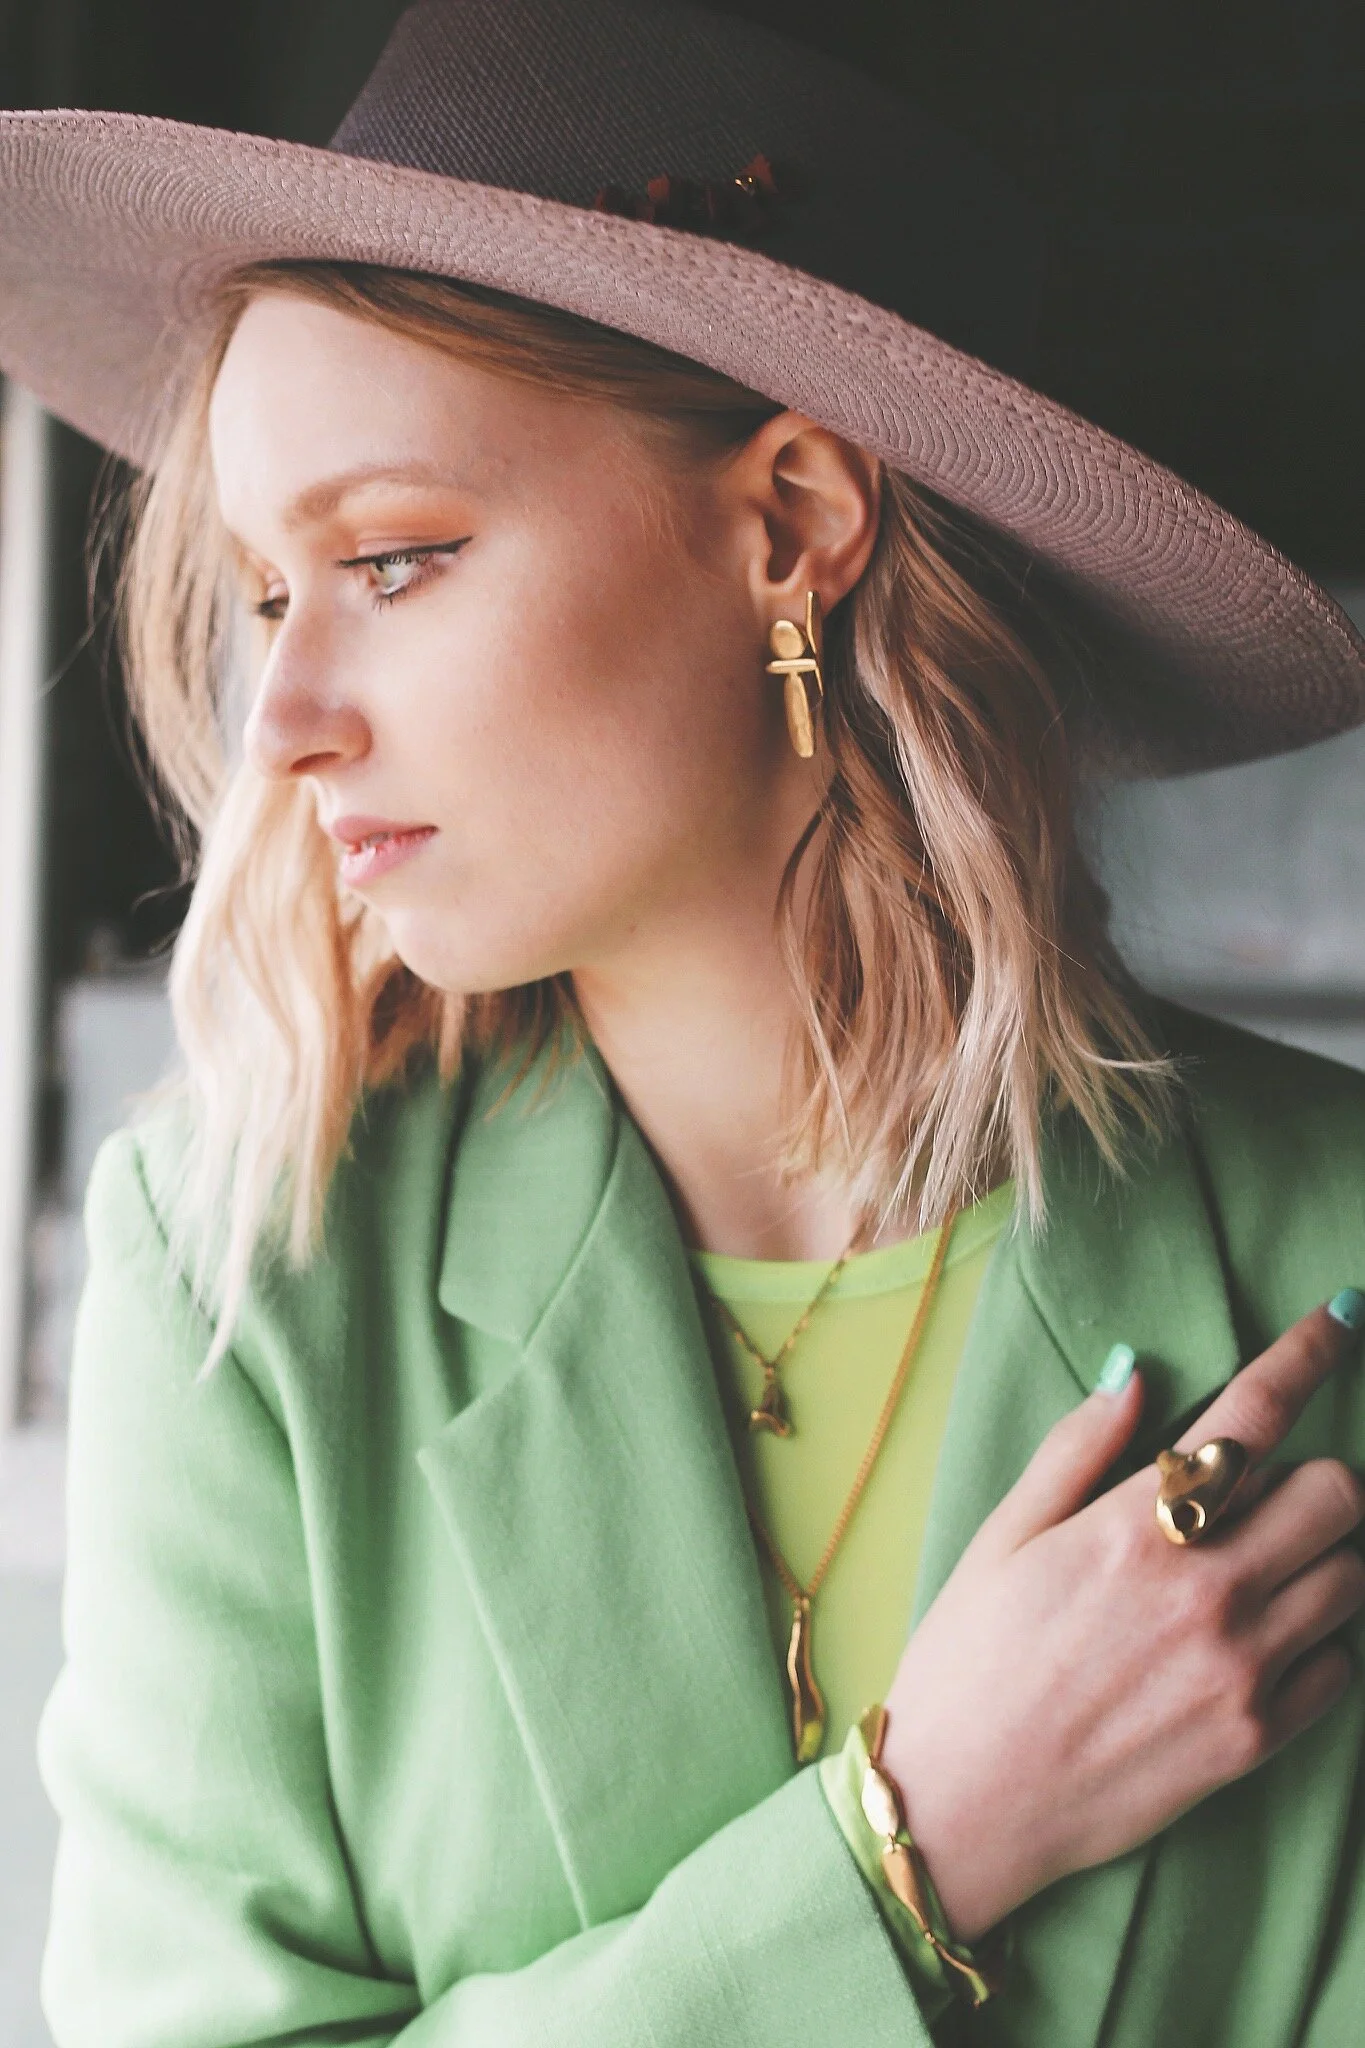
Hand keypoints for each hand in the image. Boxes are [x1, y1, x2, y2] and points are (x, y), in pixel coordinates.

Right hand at [880, 1298, 1364, 1942]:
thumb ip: (1076, 1449)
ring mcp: (1241, 1669)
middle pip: (1337, 1492)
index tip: (1343, 1315)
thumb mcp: (1003, 1535)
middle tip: (1268, 1491)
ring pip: (1355, 1575)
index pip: (1255, 1414)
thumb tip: (1134, 1374)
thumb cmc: (969, 1660)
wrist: (963, 1806)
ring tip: (1271, 1561)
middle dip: (1316, 1472)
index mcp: (1139, 1525)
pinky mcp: (1256, 1740)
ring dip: (1328, 1551)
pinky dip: (1325, 1638)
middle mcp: (1207, 1590)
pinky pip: (1343, 1666)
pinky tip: (1270, 1636)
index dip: (1312, 1351)